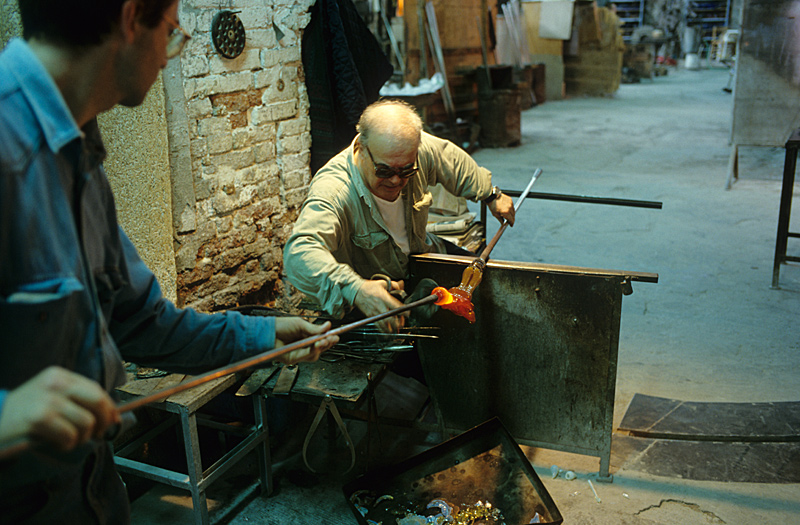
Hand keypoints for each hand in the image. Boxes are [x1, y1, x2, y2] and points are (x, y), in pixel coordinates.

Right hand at [0, 366, 119, 451]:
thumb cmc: (23, 413)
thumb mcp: (49, 396)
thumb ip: (76, 400)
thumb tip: (111, 416)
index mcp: (59, 375)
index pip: (96, 389)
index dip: (109, 407)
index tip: (113, 421)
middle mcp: (55, 383)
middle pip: (97, 402)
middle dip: (104, 422)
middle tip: (98, 434)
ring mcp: (48, 400)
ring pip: (86, 422)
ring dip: (82, 437)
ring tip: (69, 440)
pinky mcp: (39, 418)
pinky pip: (70, 435)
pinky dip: (67, 444)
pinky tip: (57, 444)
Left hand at [274, 318, 338, 363]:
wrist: (267, 332)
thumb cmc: (280, 326)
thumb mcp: (300, 324)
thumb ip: (314, 328)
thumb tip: (328, 325)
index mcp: (306, 336)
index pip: (321, 339)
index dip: (329, 338)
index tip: (336, 335)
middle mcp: (304, 346)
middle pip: (320, 348)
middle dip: (328, 343)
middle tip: (333, 338)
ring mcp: (299, 353)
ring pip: (316, 354)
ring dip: (322, 348)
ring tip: (323, 341)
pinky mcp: (294, 359)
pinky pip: (307, 357)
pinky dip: (313, 351)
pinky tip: (316, 345)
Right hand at [354, 279, 406, 332]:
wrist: (356, 291)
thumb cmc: (368, 287)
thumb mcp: (382, 282)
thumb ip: (393, 285)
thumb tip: (400, 287)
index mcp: (383, 298)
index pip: (395, 306)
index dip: (403, 311)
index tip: (407, 314)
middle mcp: (379, 306)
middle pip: (390, 318)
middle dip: (397, 323)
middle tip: (402, 323)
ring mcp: (374, 312)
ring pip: (384, 324)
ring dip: (391, 329)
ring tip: (396, 330)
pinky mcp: (370, 316)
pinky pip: (377, 325)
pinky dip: (383, 329)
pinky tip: (387, 331)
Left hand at [488, 192, 514, 225]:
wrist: (491, 196)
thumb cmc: (492, 206)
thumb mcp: (495, 214)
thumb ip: (501, 220)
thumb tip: (503, 224)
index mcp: (506, 212)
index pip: (511, 220)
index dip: (511, 223)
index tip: (511, 225)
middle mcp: (509, 208)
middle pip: (513, 215)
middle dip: (512, 219)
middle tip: (510, 221)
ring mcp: (510, 203)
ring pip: (513, 211)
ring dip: (511, 214)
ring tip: (508, 215)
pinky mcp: (510, 200)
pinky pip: (512, 206)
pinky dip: (510, 208)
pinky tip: (507, 209)